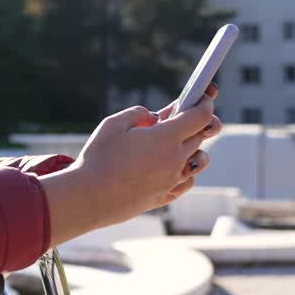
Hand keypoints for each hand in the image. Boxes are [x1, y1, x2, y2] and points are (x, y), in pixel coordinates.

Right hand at [38, 84, 218, 244]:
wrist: (88, 197)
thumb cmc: (98, 158)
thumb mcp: (113, 124)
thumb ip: (138, 113)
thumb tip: (154, 117)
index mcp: (166, 138)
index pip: (200, 116)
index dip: (205, 103)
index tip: (204, 97)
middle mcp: (175, 160)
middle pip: (199, 136)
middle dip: (196, 123)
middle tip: (181, 116)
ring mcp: (172, 180)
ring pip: (198, 161)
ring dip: (193, 148)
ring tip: (177, 143)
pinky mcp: (165, 197)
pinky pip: (186, 181)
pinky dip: (185, 171)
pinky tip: (171, 167)